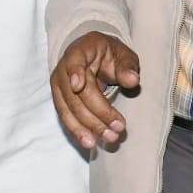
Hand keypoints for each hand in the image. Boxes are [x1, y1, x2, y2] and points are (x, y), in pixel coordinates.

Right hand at [51, 31, 140, 148]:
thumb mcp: (123, 54)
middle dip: (97, 112)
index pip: (74, 60)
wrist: (93, 56)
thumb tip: (132, 80)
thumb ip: (127, 66)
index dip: (75, 72)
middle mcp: (64, 68)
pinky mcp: (60, 101)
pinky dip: (79, 131)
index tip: (78, 86)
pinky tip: (90, 142)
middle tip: (118, 127)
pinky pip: (67, 117)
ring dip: (87, 126)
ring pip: (69, 109)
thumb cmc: (109, 54)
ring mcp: (59, 86)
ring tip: (107, 138)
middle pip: (77, 93)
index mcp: (80, 50)